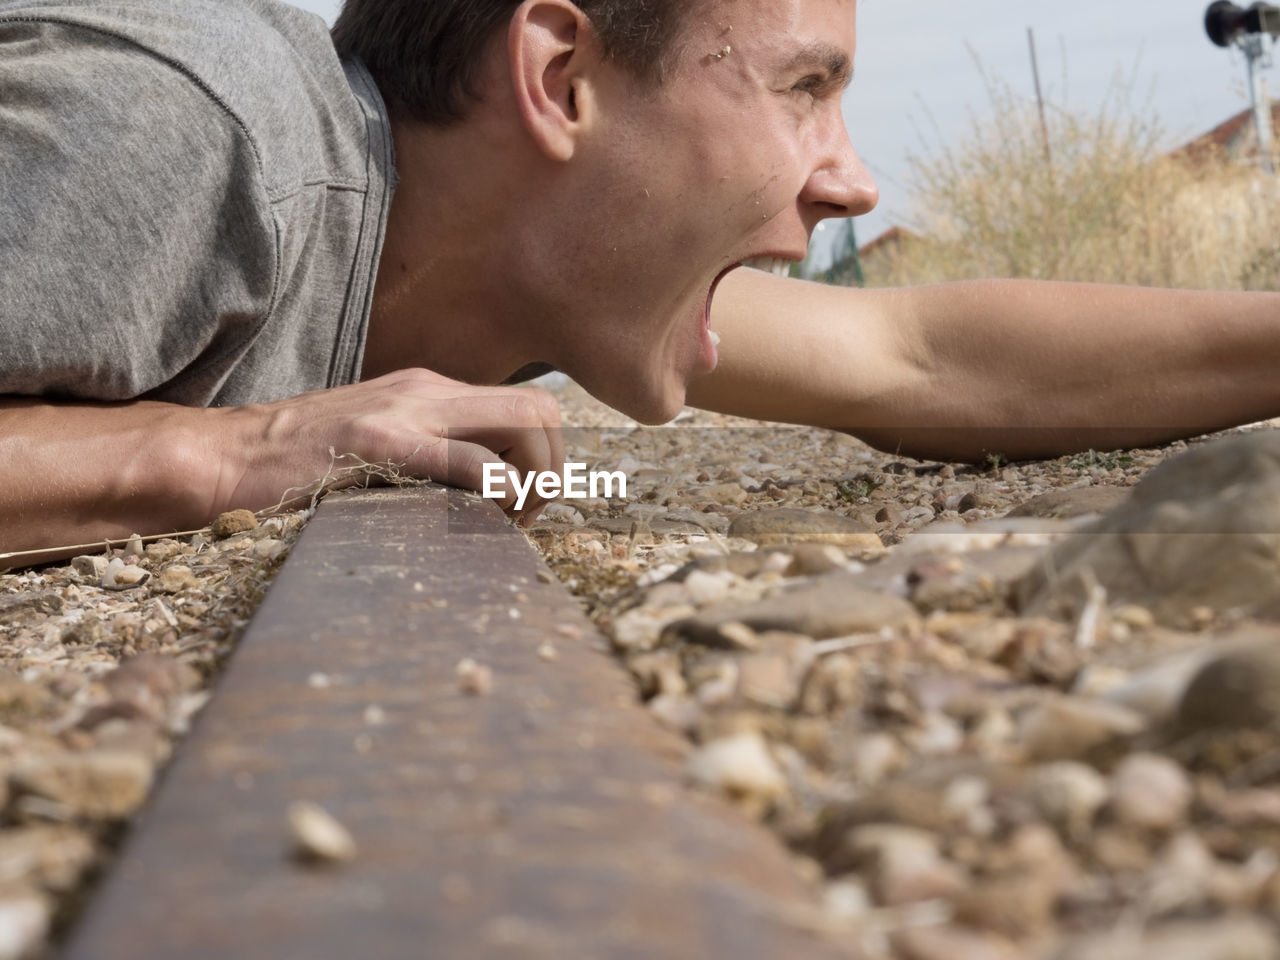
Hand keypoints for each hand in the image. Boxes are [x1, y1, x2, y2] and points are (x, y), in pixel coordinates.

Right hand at [214, 368, 564, 521]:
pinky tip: (481, 517)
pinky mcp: (380, 443)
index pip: (526, 406)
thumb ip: (422, 455)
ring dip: (534, 481)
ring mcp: (406, 412)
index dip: (545, 459)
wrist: (220, 456)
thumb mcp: (373, 445)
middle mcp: (427, 391)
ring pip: (522, 425)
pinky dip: (497, 489)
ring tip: (503, 523)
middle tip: (523, 517)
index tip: (523, 506)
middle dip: (553, 470)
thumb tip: (474, 494)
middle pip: (541, 411)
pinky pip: (468, 459)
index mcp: (429, 392)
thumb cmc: (294, 465)